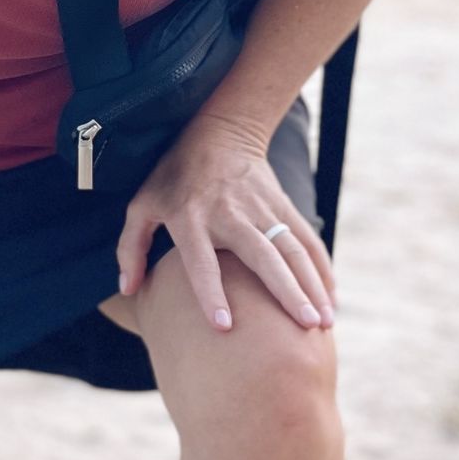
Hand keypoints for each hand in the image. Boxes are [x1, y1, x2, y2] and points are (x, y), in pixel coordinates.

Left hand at [116, 108, 336, 332]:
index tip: (224, 326)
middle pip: (263, 257)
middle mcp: (230, 215)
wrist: (220, 131)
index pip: (202, 262)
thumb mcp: (142, 204)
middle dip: (286, 292)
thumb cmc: (173, 176)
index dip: (211, 293)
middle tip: (304, 327)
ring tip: (323, 322)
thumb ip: (131, 247)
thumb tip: (128, 288)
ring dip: (311, 286)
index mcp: (191, 219)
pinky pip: (306, 241)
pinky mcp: (283, 206)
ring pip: (292, 251)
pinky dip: (321, 269)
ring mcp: (262, 210)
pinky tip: (330, 298)